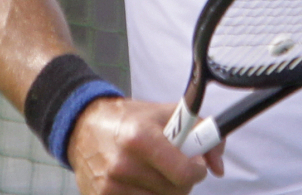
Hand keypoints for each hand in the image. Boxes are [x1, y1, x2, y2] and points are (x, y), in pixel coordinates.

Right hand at [67, 96, 224, 194]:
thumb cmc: (129, 120)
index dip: (197, 170)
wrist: (83, 127)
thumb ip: (201, 132)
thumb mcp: (167, 114)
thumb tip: (218, 167)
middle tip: (172, 166)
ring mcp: (110, 186)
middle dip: (182, 180)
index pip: (184, 173)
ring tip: (155, 173)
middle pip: (176, 191)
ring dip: (165, 191)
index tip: (195, 164)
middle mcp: (123, 165)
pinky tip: (142, 183)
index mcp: (141, 138)